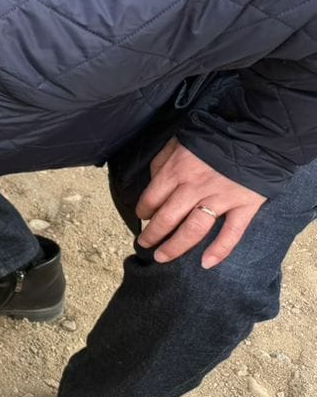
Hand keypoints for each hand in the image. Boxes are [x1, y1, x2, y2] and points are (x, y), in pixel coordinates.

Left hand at [135, 139, 264, 267]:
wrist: (254, 133)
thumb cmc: (212, 136)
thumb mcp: (177, 141)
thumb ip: (162, 162)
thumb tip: (152, 182)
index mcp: (176, 171)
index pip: (151, 199)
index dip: (142, 211)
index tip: (141, 218)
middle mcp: (194, 187)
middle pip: (167, 219)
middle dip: (152, 235)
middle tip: (144, 244)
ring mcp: (220, 198)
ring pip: (193, 230)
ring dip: (175, 247)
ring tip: (161, 257)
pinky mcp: (244, 205)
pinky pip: (231, 233)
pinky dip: (219, 250)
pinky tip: (206, 263)